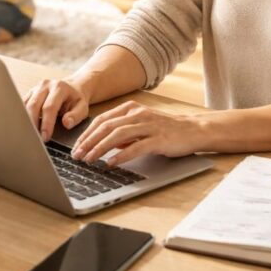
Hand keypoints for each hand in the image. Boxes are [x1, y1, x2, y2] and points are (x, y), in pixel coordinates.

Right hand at [23, 79, 91, 141]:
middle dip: (33, 124)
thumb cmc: (76, 100)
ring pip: (25, 105)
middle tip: (34, 139)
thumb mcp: (82, 108)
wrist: (73, 88)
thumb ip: (76, 116)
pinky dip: (22, 116)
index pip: (49, 107)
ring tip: (28, 135)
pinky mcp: (30, 93)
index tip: (45, 137)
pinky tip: (24, 127)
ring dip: (25, 121)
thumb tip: (66, 123)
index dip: (46, 124)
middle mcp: (45, 85)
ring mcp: (36, 88)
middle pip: (33, 105)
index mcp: (59, 87)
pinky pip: (22, 105)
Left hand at [71, 101, 203, 165]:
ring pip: (117, 134)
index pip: (101, 120)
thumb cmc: (165, 130)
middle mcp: (138, 114)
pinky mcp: (158, 138)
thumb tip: (102, 144)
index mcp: (130, 108)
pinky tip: (111, 163)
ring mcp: (149, 125)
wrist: (193, 130)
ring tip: (90, 159)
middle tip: (77, 155)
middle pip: (106, 126)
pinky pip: (136, 146)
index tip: (76, 147)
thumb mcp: (140, 127)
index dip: (86, 134)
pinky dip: (121, 155)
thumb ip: (122, 133)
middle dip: (89, 142)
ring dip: (100, 148)